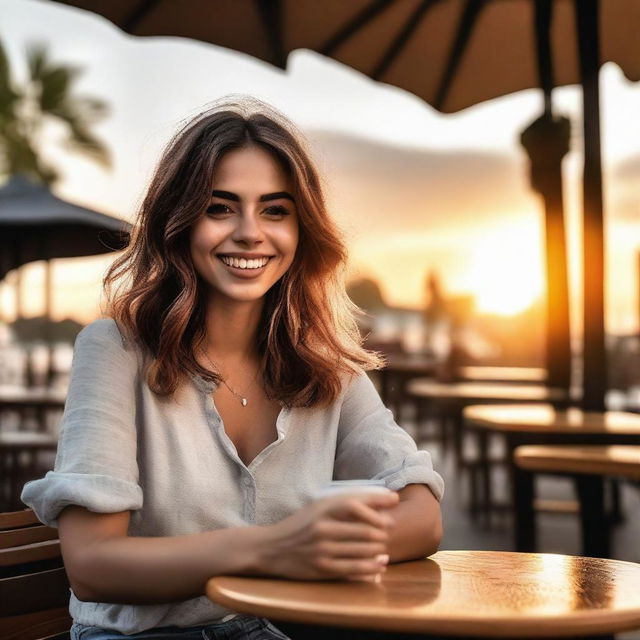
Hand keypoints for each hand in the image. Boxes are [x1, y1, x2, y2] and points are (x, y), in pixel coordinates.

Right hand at [257, 491, 398, 580]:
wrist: (271, 548)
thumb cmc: (301, 524)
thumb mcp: (320, 506)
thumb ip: (349, 501)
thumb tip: (388, 498)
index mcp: (322, 509)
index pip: (355, 504)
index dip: (378, 504)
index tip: (394, 504)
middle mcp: (322, 528)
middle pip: (364, 530)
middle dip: (382, 532)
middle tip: (388, 532)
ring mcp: (322, 549)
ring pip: (362, 550)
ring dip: (379, 550)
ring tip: (384, 549)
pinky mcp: (322, 569)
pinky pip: (354, 569)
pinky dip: (371, 568)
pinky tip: (380, 565)